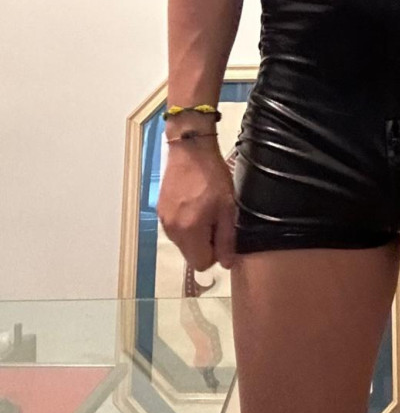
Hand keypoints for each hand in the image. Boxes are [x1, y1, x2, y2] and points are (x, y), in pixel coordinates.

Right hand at [157, 137, 236, 270]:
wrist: (190, 149)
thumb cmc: (213, 177)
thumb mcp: (227, 208)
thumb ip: (226, 239)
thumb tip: (225, 264)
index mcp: (189, 231)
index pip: (200, 264)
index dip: (215, 254)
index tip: (221, 234)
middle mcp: (172, 230)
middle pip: (190, 254)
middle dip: (204, 244)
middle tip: (215, 219)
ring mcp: (163, 220)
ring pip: (182, 242)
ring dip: (194, 233)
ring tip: (205, 209)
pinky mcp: (159, 209)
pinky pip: (175, 228)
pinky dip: (185, 223)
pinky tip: (193, 203)